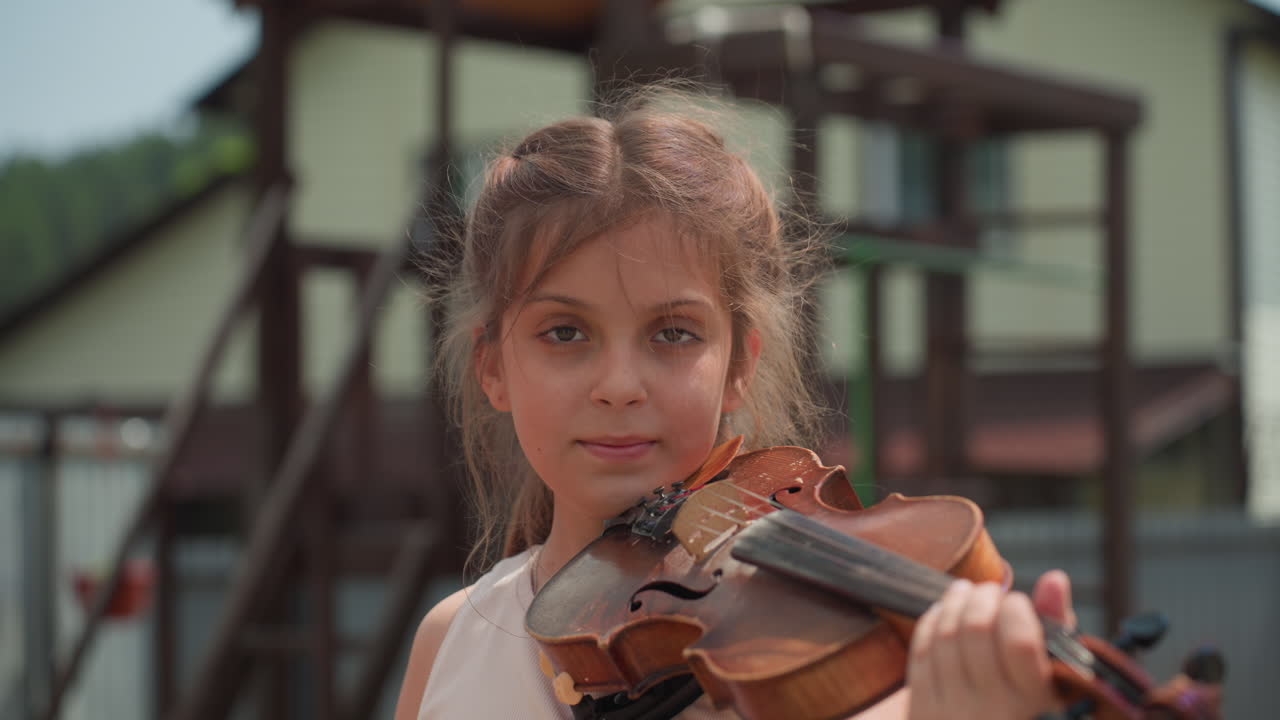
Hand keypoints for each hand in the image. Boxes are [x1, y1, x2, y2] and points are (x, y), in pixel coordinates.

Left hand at [905, 570, 1074, 719]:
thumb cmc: (1028, 700)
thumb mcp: (1055, 673)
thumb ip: (1057, 625)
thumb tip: (1055, 578)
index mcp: (1033, 700)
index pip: (1020, 642)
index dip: (1015, 609)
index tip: (1017, 602)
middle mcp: (993, 709)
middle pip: (976, 631)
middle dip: (982, 598)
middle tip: (989, 590)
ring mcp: (953, 710)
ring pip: (945, 636)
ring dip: (954, 602)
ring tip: (965, 591)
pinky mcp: (923, 708)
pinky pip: (921, 652)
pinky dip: (932, 622)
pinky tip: (943, 611)